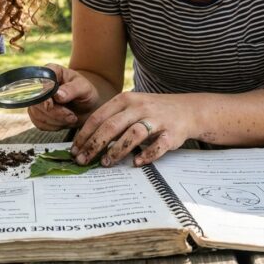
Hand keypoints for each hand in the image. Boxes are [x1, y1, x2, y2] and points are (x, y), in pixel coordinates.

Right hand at [27, 63, 99, 129]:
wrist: (87, 107)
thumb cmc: (85, 93)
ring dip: (56, 120)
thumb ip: (72, 89)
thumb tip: (57, 94)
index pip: (40, 81)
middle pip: (37, 101)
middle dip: (55, 112)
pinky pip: (39, 123)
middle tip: (71, 116)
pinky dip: (53, 126)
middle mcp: (40, 84)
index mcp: (51, 71)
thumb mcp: (84, 88)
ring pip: (37, 114)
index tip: (57, 102)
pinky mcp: (37, 113)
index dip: (45, 94)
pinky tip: (63, 122)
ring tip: (71, 118)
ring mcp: (36, 100)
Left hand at [71, 92, 191, 166]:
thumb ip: (111, 119)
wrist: (187, 110)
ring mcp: (156, 120)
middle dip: (94, 145)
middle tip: (83, 160)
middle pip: (112, 126)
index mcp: (125, 100)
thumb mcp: (130, 107)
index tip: (75, 150)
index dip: (85, 135)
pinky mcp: (171, 133)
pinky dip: (146, 155)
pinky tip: (136, 163)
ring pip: (133, 135)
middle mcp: (139, 107)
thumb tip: (86, 141)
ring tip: (105, 163)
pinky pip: (158, 146)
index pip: (99, 117)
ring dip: (117, 151)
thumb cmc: (152, 111)